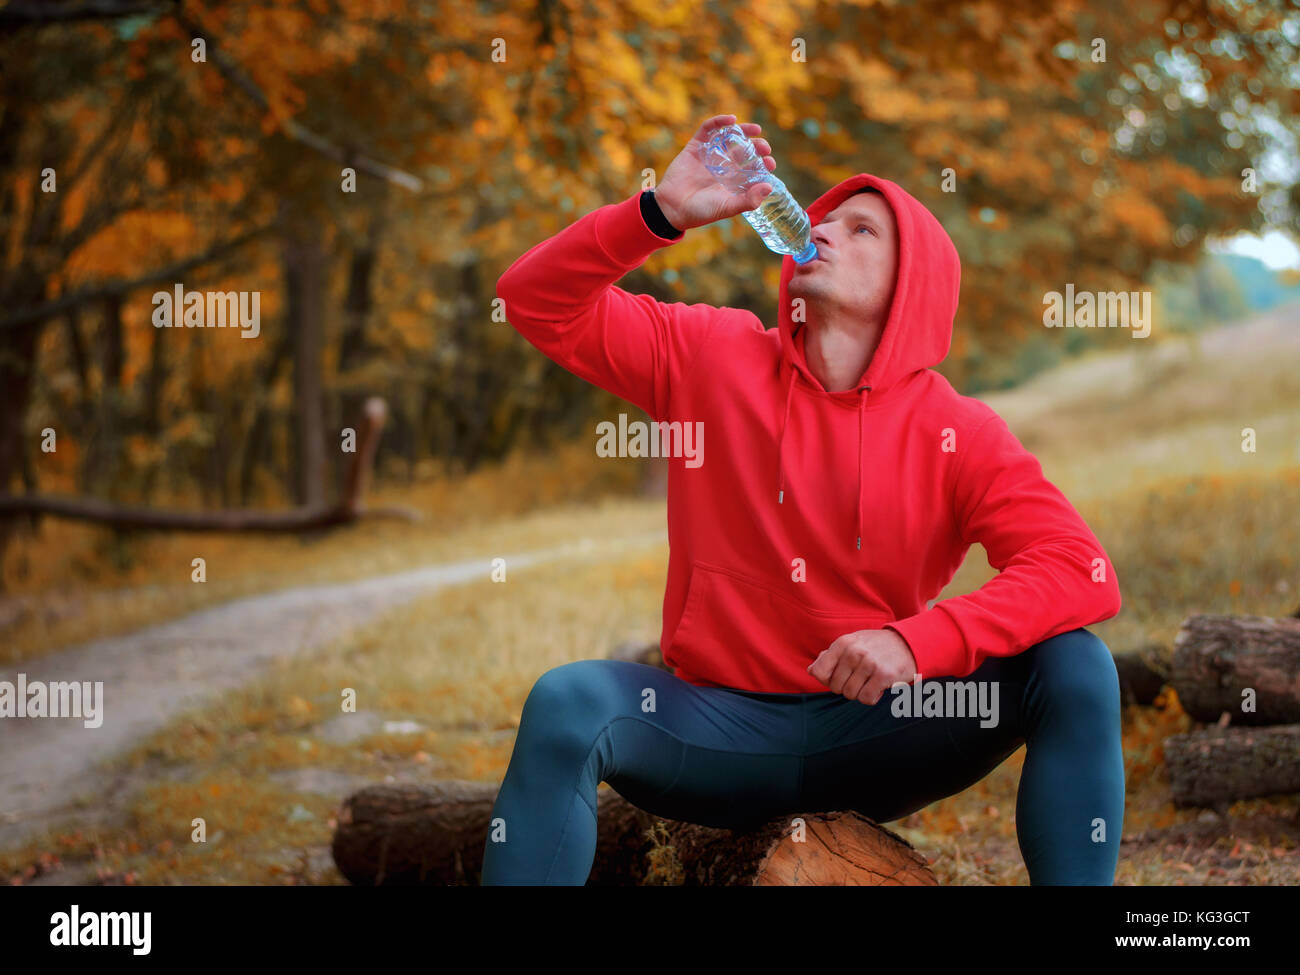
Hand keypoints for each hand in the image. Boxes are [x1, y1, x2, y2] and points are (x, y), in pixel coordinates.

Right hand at [654, 113, 776, 231]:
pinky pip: (708, 130)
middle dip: (757, 147)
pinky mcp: (696, 147)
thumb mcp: (727, 208)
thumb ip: (748, 200)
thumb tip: (769, 187)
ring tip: (755, 130)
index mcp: (733, 181)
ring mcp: (710, 155)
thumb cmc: (701, 212)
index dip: (764, 163)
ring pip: (730, 137)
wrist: (672, 209)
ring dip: (744, 131)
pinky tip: (731, 120)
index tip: (770, 163)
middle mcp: (724, 166)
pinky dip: (719, 122)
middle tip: (764, 148)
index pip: (753, 168)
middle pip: (745, 150)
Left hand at [807, 629, 917, 704]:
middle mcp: (854, 651)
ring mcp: (869, 663)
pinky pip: (866, 699)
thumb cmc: (874, 646)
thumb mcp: (851, 643)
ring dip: (859, 693)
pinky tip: (877, 687)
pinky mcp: (884, 675)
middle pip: (835, 687)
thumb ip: (830, 656)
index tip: (838, 677)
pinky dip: (871, 698)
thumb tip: (811, 671)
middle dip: (845, 687)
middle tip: (858, 679)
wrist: (907, 643)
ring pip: (850, 695)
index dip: (826, 680)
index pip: (818, 672)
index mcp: (842, 643)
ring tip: (868, 681)